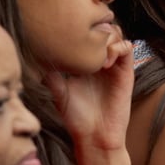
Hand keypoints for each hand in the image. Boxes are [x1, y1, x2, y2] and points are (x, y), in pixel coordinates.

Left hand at [44, 25, 133, 151]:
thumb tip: (37, 57)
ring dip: (107, 37)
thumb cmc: (76, 117)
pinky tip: (106, 62)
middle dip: (95, 28)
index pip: (87, 34)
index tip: (69, 34)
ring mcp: (114, 65)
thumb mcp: (58, 92)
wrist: (95, 136)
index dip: (81, 29)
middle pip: (103, 28)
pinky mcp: (126, 72)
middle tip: (84, 40)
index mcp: (85, 62)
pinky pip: (128, 47)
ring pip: (117, 34)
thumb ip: (51, 75)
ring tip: (96, 53)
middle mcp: (101, 60)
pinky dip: (118, 47)